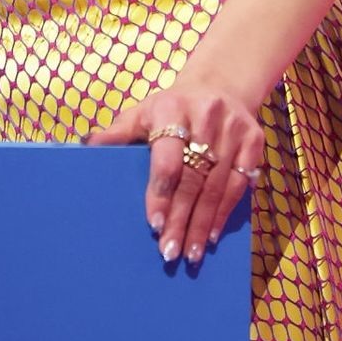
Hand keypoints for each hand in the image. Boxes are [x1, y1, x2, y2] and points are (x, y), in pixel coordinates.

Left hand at [87, 79, 265, 265]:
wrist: (220, 86)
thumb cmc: (172, 108)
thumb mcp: (143, 113)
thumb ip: (117, 133)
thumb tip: (86, 146)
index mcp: (172, 108)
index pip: (168, 158)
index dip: (161, 193)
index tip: (155, 224)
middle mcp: (207, 116)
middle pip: (193, 179)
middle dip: (181, 219)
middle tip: (169, 252)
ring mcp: (234, 129)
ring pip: (218, 187)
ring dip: (202, 224)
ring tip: (190, 254)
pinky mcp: (255, 141)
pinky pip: (240, 185)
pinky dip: (224, 213)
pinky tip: (211, 235)